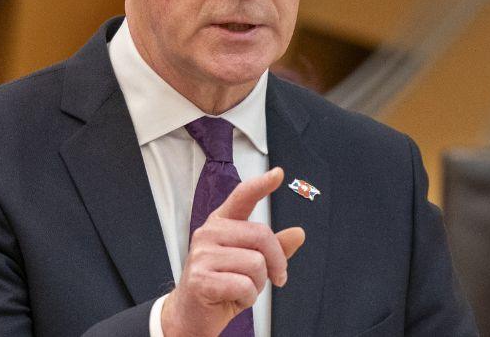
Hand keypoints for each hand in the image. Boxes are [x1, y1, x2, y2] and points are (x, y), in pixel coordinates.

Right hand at [161, 167, 305, 336]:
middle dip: (276, 262)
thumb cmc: (221, 285)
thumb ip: (273, 248)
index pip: (242, 197)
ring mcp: (201, 254)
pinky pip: (244, 286)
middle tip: (275, 278)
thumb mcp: (251, 265)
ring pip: (256, 264)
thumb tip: (298, 233)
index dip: (261, 185)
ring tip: (241, 289)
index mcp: (221, 224)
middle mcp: (209, 233)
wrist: (191, 315)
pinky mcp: (200, 278)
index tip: (278, 174)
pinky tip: (232, 298)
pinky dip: (247, 299)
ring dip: (257, 285)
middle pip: (262, 236)